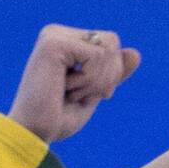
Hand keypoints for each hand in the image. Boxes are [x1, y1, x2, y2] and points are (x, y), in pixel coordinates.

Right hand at [8, 25, 141, 142]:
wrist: (32, 134)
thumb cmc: (57, 119)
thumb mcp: (94, 93)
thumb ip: (113, 73)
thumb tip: (136, 53)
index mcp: (65, 41)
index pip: (110, 44)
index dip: (111, 73)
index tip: (89, 94)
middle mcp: (57, 33)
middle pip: (112, 41)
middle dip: (108, 76)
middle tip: (80, 95)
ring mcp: (54, 36)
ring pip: (107, 47)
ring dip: (97, 80)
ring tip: (71, 93)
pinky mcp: (53, 44)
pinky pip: (97, 56)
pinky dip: (90, 81)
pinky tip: (66, 89)